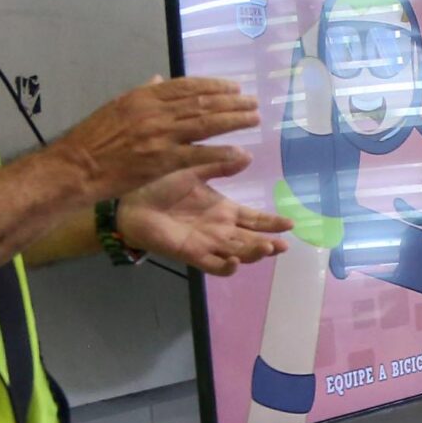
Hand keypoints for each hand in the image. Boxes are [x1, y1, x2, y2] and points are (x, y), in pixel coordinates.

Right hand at [54, 75, 258, 198]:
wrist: (77, 166)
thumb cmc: (94, 139)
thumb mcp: (117, 107)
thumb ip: (143, 94)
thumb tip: (160, 80)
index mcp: (145, 97)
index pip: (188, 86)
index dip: (214, 86)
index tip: (234, 87)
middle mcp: (156, 111)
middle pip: (203, 102)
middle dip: (232, 101)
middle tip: (253, 102)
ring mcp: (161, 135)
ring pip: (206, 123)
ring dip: (234, 120)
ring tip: (253, 119)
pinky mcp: (163, 160)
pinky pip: (199, 154)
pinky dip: (221, 152)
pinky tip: (239, 152)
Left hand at [117, 172, 290, 275]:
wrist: (130, 203)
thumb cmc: (159, 185)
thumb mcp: (193, 170)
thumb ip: (219, 165)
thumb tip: (247, 155)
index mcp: (223, 209)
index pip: (255, 219)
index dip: (272, 223)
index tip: (291, 223)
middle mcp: (220, 229)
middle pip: (252, 240)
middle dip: (270, 243)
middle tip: (284, 244)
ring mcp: (208, 244)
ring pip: (240, 254)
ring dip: (255, 253)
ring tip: (266, 247)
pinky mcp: (194, 255)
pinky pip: (216, 266)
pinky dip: (228, 266)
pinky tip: (235, 259)